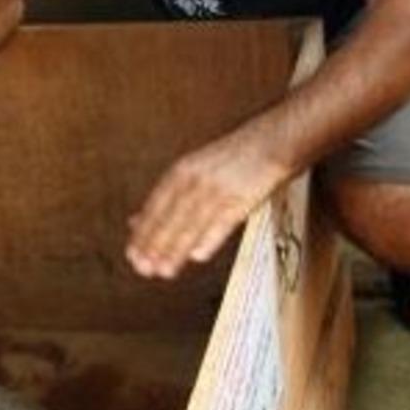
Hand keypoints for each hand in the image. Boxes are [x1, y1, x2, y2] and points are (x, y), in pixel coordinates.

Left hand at [126, 128, 286, 279]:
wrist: (276, 138)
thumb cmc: (236, 156)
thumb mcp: (195, 168)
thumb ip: (168, 195)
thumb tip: (135, 221)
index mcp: (182, 170)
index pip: (156, 206)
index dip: (144, 233)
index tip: (132, 254)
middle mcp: (196, 178)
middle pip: (171, 216)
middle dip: (156, 245)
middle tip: (143, 269)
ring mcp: (219, 186)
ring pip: (193, 222)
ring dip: (177, 249)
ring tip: (165, 271)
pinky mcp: (243, 196)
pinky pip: (224, 220)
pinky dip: (210, 238)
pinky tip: (199, 256)